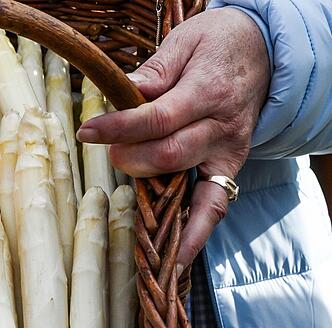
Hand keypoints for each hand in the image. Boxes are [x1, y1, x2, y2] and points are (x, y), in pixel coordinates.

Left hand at [76, 8, 269, 267]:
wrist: (262, 53)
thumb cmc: (214, 46)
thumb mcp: (184, 43)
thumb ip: (154, 72)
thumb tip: (122, 92)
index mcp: (206, 92)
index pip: (157, 118)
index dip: (119, 128)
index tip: (87, 132)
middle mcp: (221, 128)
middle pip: (170, 156)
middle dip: (132, 161)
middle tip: (109, 155)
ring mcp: (228, 154)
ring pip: (188, 187)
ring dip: (155, 203)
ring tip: (130, 216)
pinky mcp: (229, 171)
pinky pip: (214, 208)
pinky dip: (196, 236)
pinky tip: (176, 263)